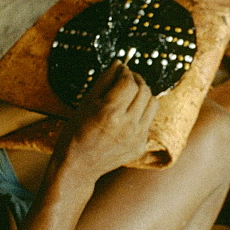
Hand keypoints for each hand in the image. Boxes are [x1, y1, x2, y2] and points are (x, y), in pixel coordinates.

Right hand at [51, 61, 159, 181]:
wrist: (79, 165)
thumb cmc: (76, 131)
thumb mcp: (86, 103)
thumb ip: (104, 81)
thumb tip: (120, 63)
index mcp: (109, 113)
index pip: (129, 82)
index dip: (126, 72)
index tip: (122, 70)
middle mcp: (127, 125)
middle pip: (144, 90)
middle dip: (137, 80)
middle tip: (128, 78)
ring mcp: (136, 137)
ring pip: (153, 103)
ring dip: (144, 94)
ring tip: (131, 94)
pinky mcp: (141, 146)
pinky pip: (149, 121)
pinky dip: (141, 113)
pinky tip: (128, 114)